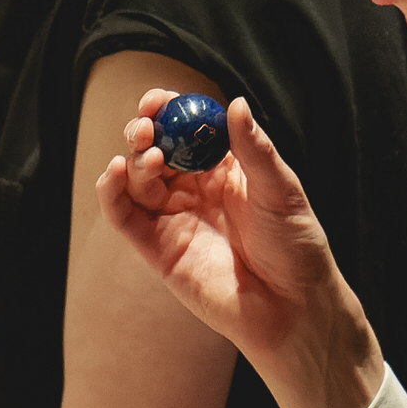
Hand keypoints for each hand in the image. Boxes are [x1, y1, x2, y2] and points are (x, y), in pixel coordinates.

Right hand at [94, 93, 376, 407]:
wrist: (291, 308)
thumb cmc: (295, 247)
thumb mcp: (280, 189)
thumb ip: (254, 149)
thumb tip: (235, 103)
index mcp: (224, 169)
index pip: (188, 129)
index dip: (171, 111)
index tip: (160, 99)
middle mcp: (195, 189)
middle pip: (156, 148)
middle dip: (145, 130)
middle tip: (146, 125)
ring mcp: (174, 218)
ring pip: (137, 178)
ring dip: (134, 159)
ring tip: (151, 156)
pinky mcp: (157, 248)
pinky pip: (124, 215)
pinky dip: (111, 192)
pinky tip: (116, 172)